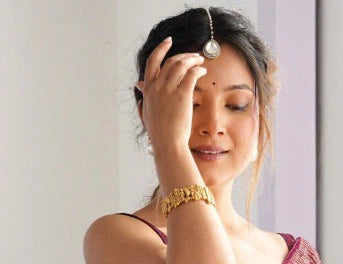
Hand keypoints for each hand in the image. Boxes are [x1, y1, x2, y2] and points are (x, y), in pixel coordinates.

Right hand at [136, 37, 207, 155]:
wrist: (167, 144)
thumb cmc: (159, 133)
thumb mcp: (147, 112)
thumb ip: (144, 96)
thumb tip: (139, 85)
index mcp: (148, 90)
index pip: (152, 61)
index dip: (161, 48)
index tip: (169, 41)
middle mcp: (157, 87)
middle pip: (171, 61)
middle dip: (184, 55)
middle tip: (193, 55)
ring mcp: (169, 90)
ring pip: (181, 64)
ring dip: (192, 59)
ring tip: (200, 61)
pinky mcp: (182, 94)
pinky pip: (192, 74)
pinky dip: (198, 69)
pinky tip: (203, 70)